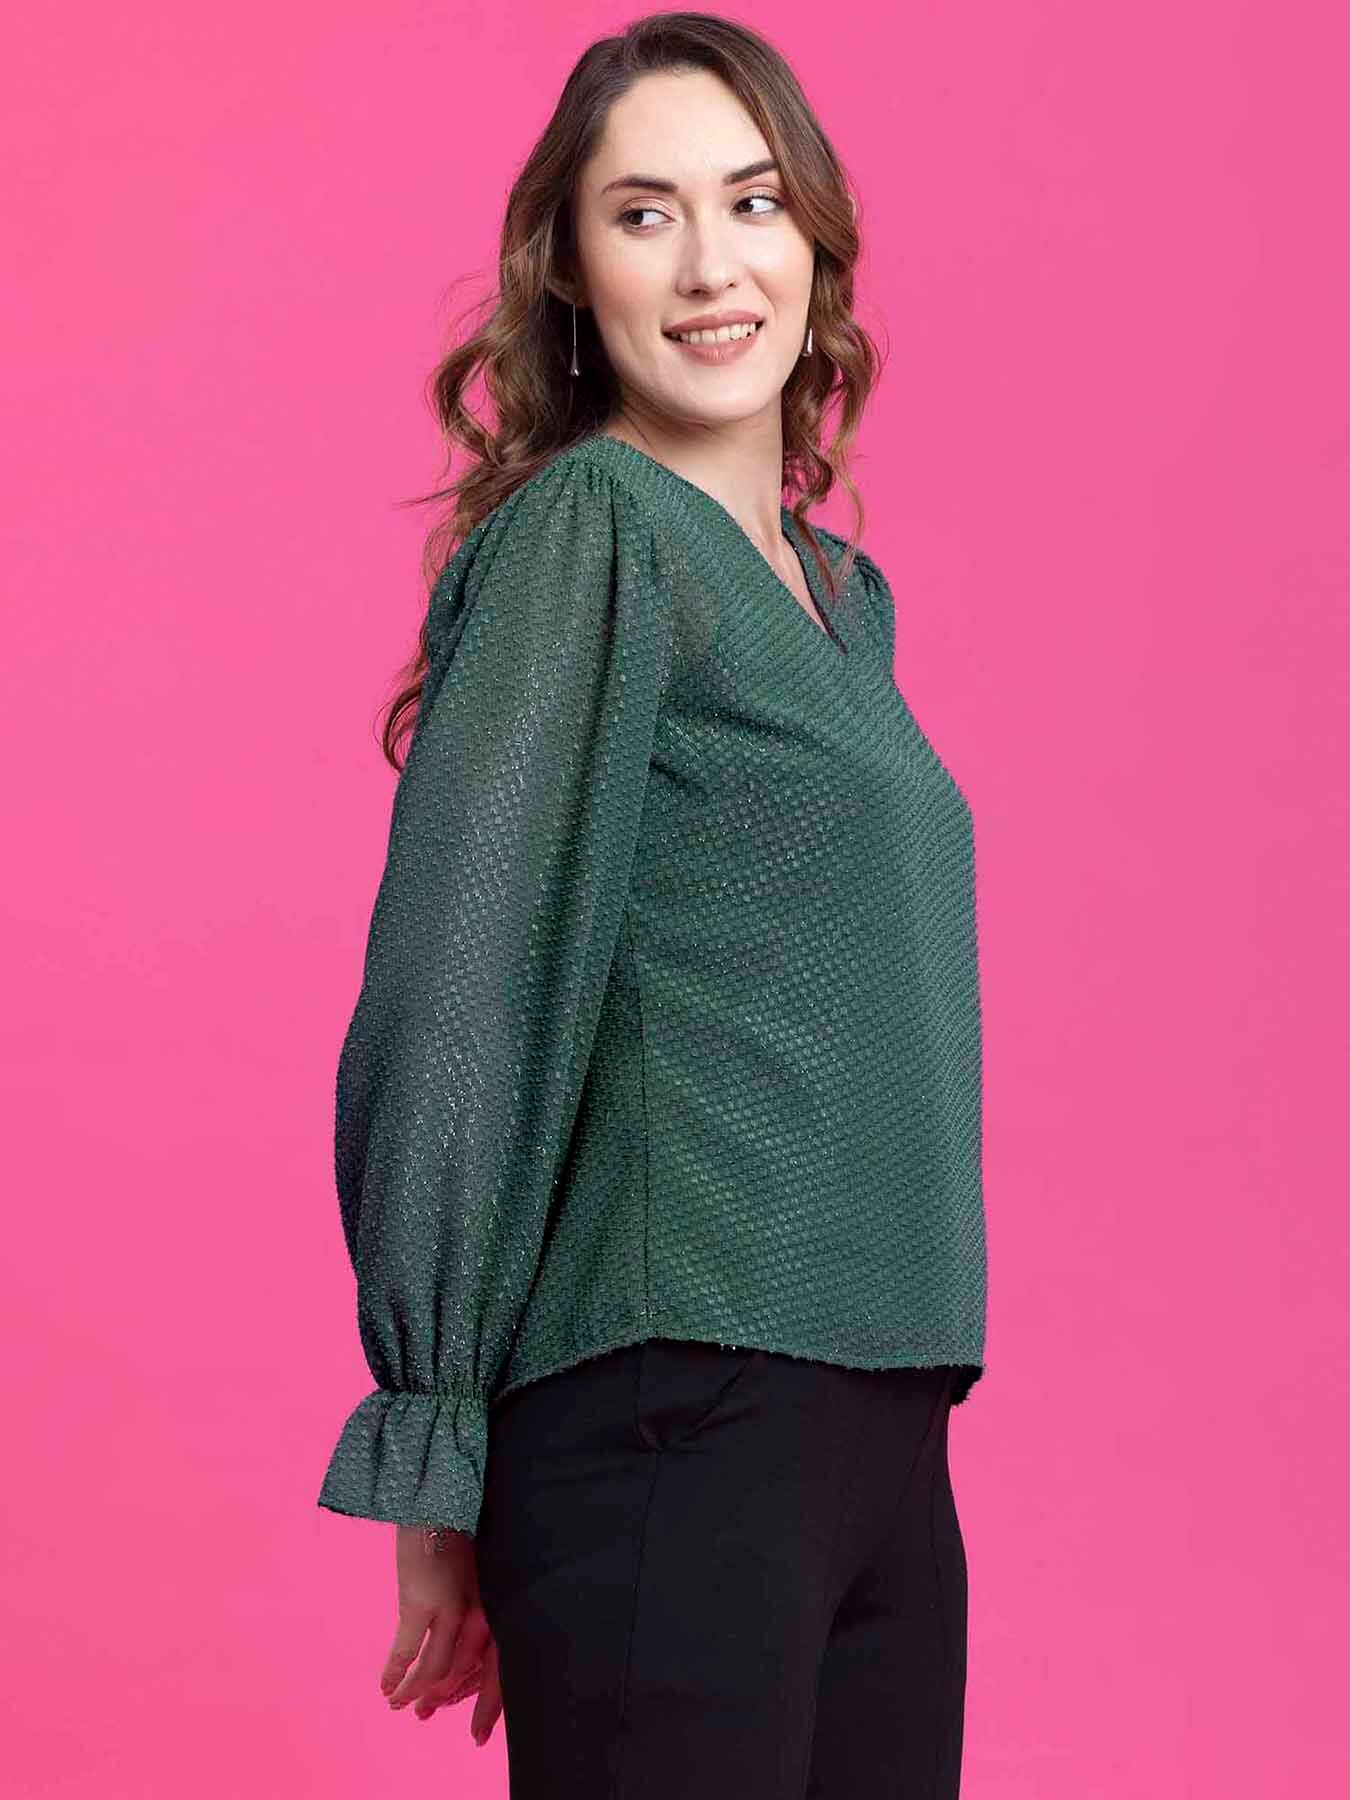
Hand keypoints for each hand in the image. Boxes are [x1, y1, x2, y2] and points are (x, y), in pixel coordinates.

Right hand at [379, 1524, 503, 1747]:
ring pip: (437, 1669)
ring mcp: (451, 1611)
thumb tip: (463, 1630)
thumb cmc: (458, 1530)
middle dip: (442, 1698)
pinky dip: (396, 1672)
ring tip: (399, 1705)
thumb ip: (474, 1603)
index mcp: (495, 1606)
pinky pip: (408, 1652)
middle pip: (463, 1671)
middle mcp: (480, 1613)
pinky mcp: (422, 1605)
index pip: (492, 1664)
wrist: (438, 1500)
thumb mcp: (478, 1571)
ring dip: (415, 1692)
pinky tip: (386, 1688)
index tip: (468, 1718)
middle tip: (423, 1715)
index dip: (480, 1695)